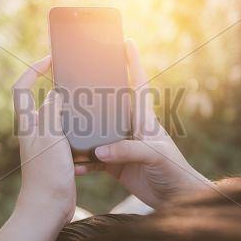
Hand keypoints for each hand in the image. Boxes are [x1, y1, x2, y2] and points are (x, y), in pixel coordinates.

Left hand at [13, 56, 75, 223]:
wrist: (48, 206)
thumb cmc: (47, 173)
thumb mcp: (50, 137)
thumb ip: (50, 112)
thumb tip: (53, 94)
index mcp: (29, 124)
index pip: (22, 88)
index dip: (33, 70)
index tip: (50, 60)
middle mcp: (34, 130)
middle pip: (38, 99)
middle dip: (52, 84)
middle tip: (73, 76)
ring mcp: (45, 143)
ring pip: (54, 116)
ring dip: (67, 105)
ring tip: (85, 99)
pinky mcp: (57, 154)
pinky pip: (65, 132)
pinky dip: (75, 125)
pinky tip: (90, 125)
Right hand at [76, 40, 210, 208]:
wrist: (175, 198)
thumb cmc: (173, 171)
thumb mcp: (153, 156)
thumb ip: (128, 150)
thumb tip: (99, 150)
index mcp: (144, 119)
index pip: (139, 85)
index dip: (134, 63)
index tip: (126, 42)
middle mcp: (131, 129)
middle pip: (111, 105)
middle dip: (95, 93)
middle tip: (76, 83)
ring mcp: (122, 146)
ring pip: (98, 132)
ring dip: (84, 131)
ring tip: (65, 127)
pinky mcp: (115, 164)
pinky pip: (95, 159)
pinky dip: (84, 161)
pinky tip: (74, 164)